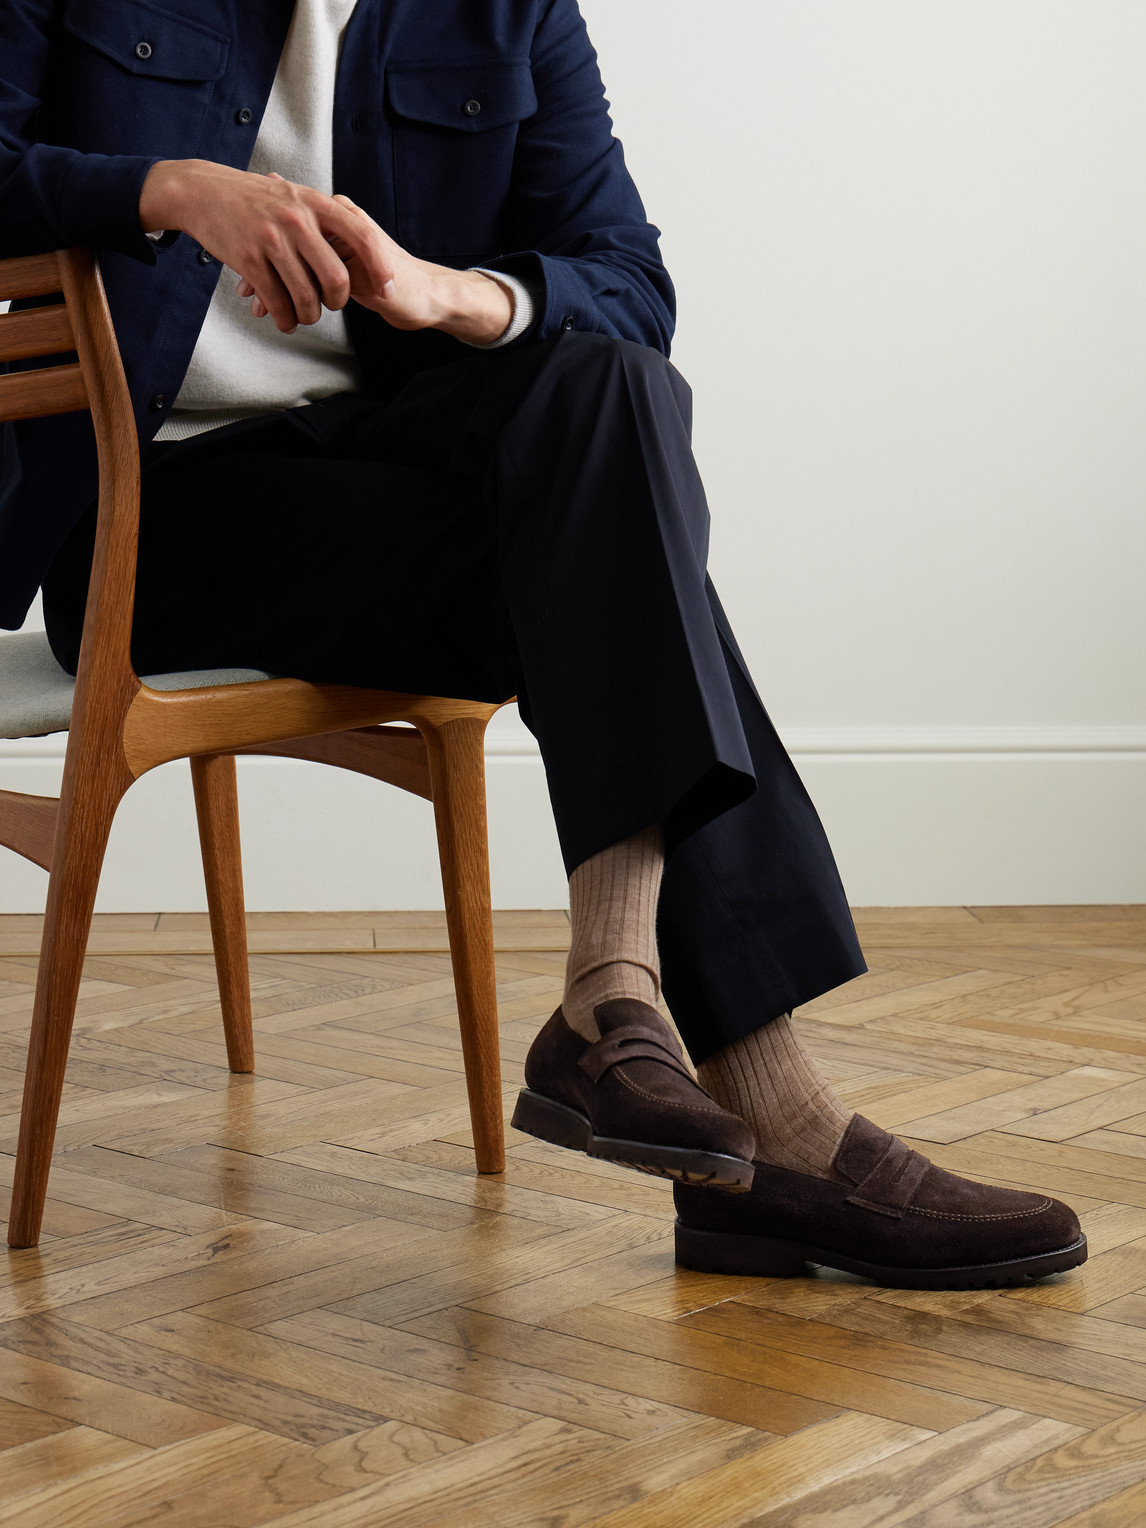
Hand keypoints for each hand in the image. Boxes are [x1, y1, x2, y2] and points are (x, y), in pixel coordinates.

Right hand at [139, 159, 392, 333]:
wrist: (204, 192)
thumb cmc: (255, 199)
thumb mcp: (295, 195)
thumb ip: (324, 217)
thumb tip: (358, 246)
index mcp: (314, 202)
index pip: (362, 236)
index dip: (380, 266)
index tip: (388, 289)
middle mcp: (296, 219)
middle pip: (336, 278)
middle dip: (338, 302)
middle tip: (331, 304)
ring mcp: (272, 239)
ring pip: (306, 297)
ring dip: (309, 315)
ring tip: (305, 315)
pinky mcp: (249, 259)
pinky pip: (277, 302)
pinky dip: (285, 319)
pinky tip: (285, 319)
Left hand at [236, 183, 513, 344]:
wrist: (425, 295)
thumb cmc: (387, 282)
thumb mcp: (346, 264)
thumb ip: (317, 255)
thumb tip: (279, 256)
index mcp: (335, 214)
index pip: (288, 215)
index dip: (260, 236)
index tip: (237, 252)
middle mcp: (340, 219)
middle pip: (286, 234)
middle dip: (259, 259)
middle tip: (239, 282)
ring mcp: (349, 237)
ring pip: (296, 256)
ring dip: (271, 280)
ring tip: (253, 302)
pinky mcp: (358, 261)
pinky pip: (314, 277)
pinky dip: (289, 294)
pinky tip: (273, 309)